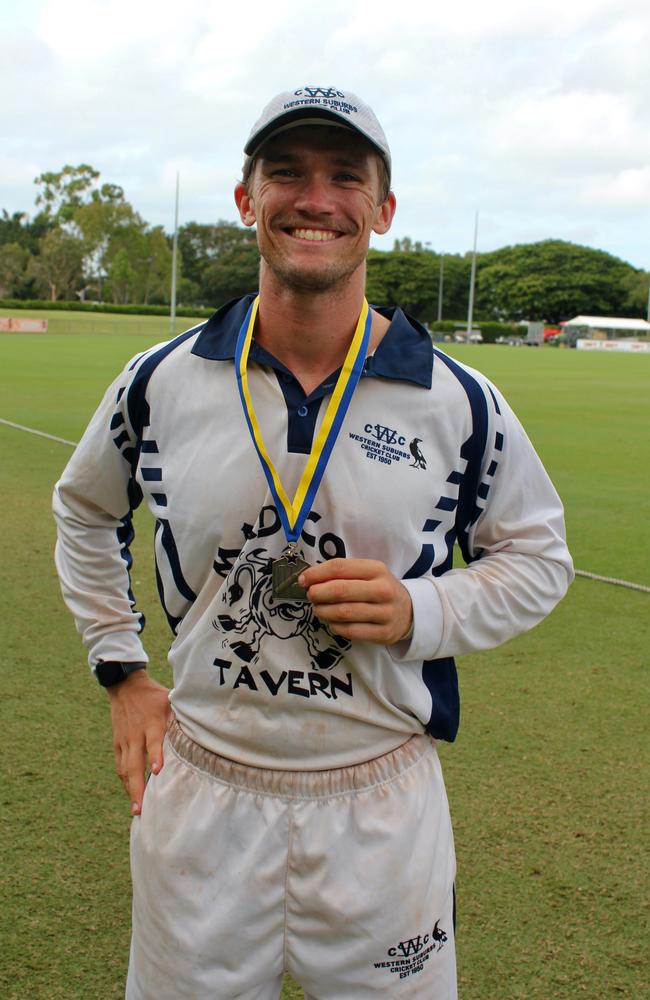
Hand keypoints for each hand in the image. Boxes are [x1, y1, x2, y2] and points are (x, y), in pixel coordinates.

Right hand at [107, 670, 170, 815]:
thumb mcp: (171, 700)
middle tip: (142, 808)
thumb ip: (184, 716)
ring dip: (131, 789)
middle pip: (134, 763)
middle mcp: (136, 734)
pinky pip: (121, 766)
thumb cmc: (154, 696)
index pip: (154, 741)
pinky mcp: (117, 744)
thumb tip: (208, 729)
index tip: (158, 771)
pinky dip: (126, 781)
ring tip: (137, 810)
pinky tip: (132, 795)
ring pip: (125, 769)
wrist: (125, 686)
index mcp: (152, 722)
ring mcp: (125, 740)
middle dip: (137, 787)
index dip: (156, 755)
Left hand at [299, 558, 412, 644]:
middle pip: (340, 591)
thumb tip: (308, 579)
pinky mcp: (383, 633)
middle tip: (311, 595)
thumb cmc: (379, 589)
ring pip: (344, 613)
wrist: (409, 611)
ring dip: (323, 611)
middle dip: (318, 593)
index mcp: (377, 569)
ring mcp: (385, 613)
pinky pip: (350, 631)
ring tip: (318, 609)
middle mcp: (383, 590)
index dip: (317, 573)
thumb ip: (342, 574)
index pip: (340, 567)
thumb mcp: (368, 574)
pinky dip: (335, 626)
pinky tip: (332, 622)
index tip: (303, 580)